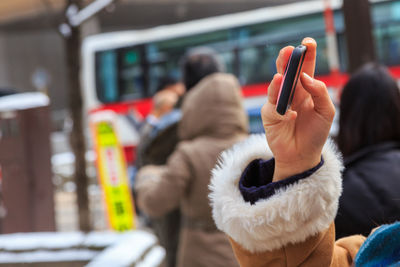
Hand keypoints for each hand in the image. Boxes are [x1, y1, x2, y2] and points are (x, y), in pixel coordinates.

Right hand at [261, 37, 335, 180]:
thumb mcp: (326, 112)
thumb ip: (320, 92)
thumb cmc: (316, 133)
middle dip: (286, 60)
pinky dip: (282, 112)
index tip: (307, 42)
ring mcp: (278, 103)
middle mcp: (290, 92)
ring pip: (274, 87)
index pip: (305, 67)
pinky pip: (272, 109)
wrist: (303, 155)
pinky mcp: (269, 116)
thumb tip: (306, 77)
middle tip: (289, 51)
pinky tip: (291, 116)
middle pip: (286, 70)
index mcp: (306, 88)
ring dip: (278, 82)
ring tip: (281, 78)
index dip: (306, 54)